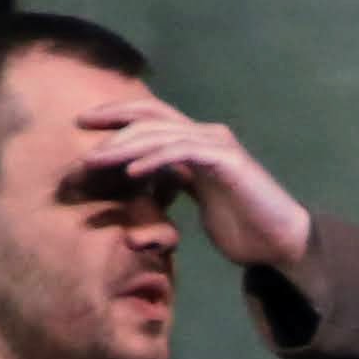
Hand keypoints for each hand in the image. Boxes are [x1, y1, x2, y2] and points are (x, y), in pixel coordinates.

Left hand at [70, 95, 313, 271]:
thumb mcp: (197, 201)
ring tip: (95, 159)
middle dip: (113, 120)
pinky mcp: (227, 162)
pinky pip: (183, 153)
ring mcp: (217, 146)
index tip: (83, 124)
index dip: (118, 116)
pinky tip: (132, 171)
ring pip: (162, 134)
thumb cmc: (241, 226)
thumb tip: (145, 184)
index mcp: (196, 142)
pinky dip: (155, 160)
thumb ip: (174, 186)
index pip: (151, 118)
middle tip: (79, 126)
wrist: (279, 242)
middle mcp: (206, 135)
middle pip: (151, 116)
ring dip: (125, 145)